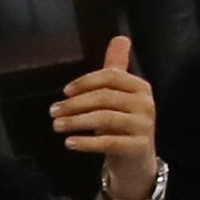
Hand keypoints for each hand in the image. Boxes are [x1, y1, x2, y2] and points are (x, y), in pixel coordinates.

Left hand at [51, 39, 161, 199]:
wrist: (136, 161)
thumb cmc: (123, 123)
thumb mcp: (119, 95)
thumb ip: (116, 68)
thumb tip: (120, 38)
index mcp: (140, 87)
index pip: (110, 77)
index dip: (85, 82)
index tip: (64, 92)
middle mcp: (146, 104)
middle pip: (104, 97)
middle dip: (75, 104)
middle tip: (53, 111)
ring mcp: (143, 126)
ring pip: (105, 118)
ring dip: (76, 121)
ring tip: (56, 125)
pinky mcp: (138, 146)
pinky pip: (108, 142)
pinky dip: (86, 142)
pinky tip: (69, 143)